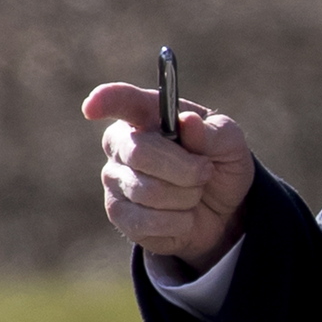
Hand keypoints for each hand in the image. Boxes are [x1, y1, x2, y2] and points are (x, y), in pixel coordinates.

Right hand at [82, 83, 253, 272]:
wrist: (223, 208)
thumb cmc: (219, 162)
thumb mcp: (230, 142)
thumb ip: (213, 132)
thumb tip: (187, 121)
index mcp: (147, 115)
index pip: (122, 101)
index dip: (106, 100)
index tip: (92, 107)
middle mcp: (122, 144)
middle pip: (141, 153)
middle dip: (186, 168)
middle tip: (205, 172)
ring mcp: (115, 179)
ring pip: (150, 192)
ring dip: (187, 196)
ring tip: (193, 192)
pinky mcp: (119, 214)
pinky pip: (148, 221)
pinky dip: (179, 221)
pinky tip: (182, 215)